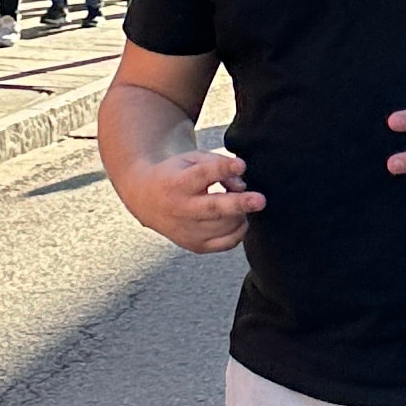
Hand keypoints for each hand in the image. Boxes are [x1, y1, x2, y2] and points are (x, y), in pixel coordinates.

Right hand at [126, 139, 263, 253]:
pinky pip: (226, 243)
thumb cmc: (175, 174)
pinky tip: (238, 219)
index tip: (241, 164)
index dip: (223, 168)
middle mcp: (181, 209)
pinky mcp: (195, 246)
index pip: (203, 175)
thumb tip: (241, 185)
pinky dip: (239, 231)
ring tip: (239, 202)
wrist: (145, 199)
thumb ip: (218, 164)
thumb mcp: (191, 159)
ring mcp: (187, 231)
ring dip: (241, 213)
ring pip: (225, 226)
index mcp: (177, 183)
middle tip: (260, 200)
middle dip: (239, 204)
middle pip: (214, 208)